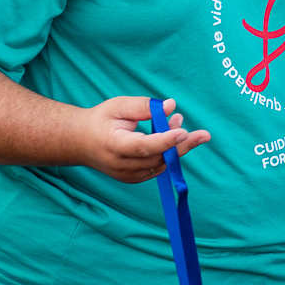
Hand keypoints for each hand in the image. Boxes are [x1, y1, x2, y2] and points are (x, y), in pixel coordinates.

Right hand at [77, 96, 208, 183]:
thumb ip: (144, 106)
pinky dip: (168, 154)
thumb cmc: (101, 120)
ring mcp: (127, 175)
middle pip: (157, 157)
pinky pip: (158, 168)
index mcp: (113, 145)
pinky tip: (171, 135)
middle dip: (180, 143)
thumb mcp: (118, 106)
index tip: (183, 132)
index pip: (143, 146)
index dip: (164, 140)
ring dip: (176, 147)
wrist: (81, 142)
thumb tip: (170, 106)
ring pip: (161, 164)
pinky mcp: (133, 179)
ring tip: (177, 121)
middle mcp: (120, 165)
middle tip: (203, 134)